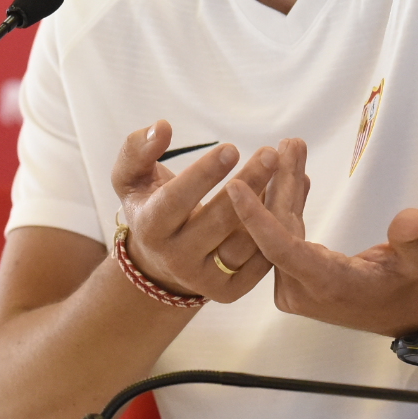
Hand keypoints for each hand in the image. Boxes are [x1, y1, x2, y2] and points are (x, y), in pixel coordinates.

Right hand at [112, 120, 285, 302]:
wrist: (160, 259)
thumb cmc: (150, 204)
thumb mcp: (130, 177)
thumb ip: (137, 149)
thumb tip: (162, 127)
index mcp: (150, 227)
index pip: (177, 200)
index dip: (204, 174)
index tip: (232, 147)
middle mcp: (176, 258)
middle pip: (219, 220)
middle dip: (249, 184)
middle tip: (271, 153)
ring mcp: (204, 279)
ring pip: (246, 242)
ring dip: (271, 205)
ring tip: (286, 170)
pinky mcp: (229, 291)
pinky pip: (260, 260)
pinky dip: (277, 228)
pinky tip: (287, 197)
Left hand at [225, 145, 417, 336]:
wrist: (411, 315)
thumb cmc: (415, 288)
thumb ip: (413, 240)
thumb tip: (415, 218)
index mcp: (326, 284)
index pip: (280, 248)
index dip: (255, 216)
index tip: (232, 185)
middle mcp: (301, 288)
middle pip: (279, 229)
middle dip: (281, 182)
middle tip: (288, 143)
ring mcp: (295, 285)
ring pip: (280, 229)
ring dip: (285, 189)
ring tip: (291, 148)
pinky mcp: (295, 277)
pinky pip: (285, 235)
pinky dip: (291, 205)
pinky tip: (297, 177)